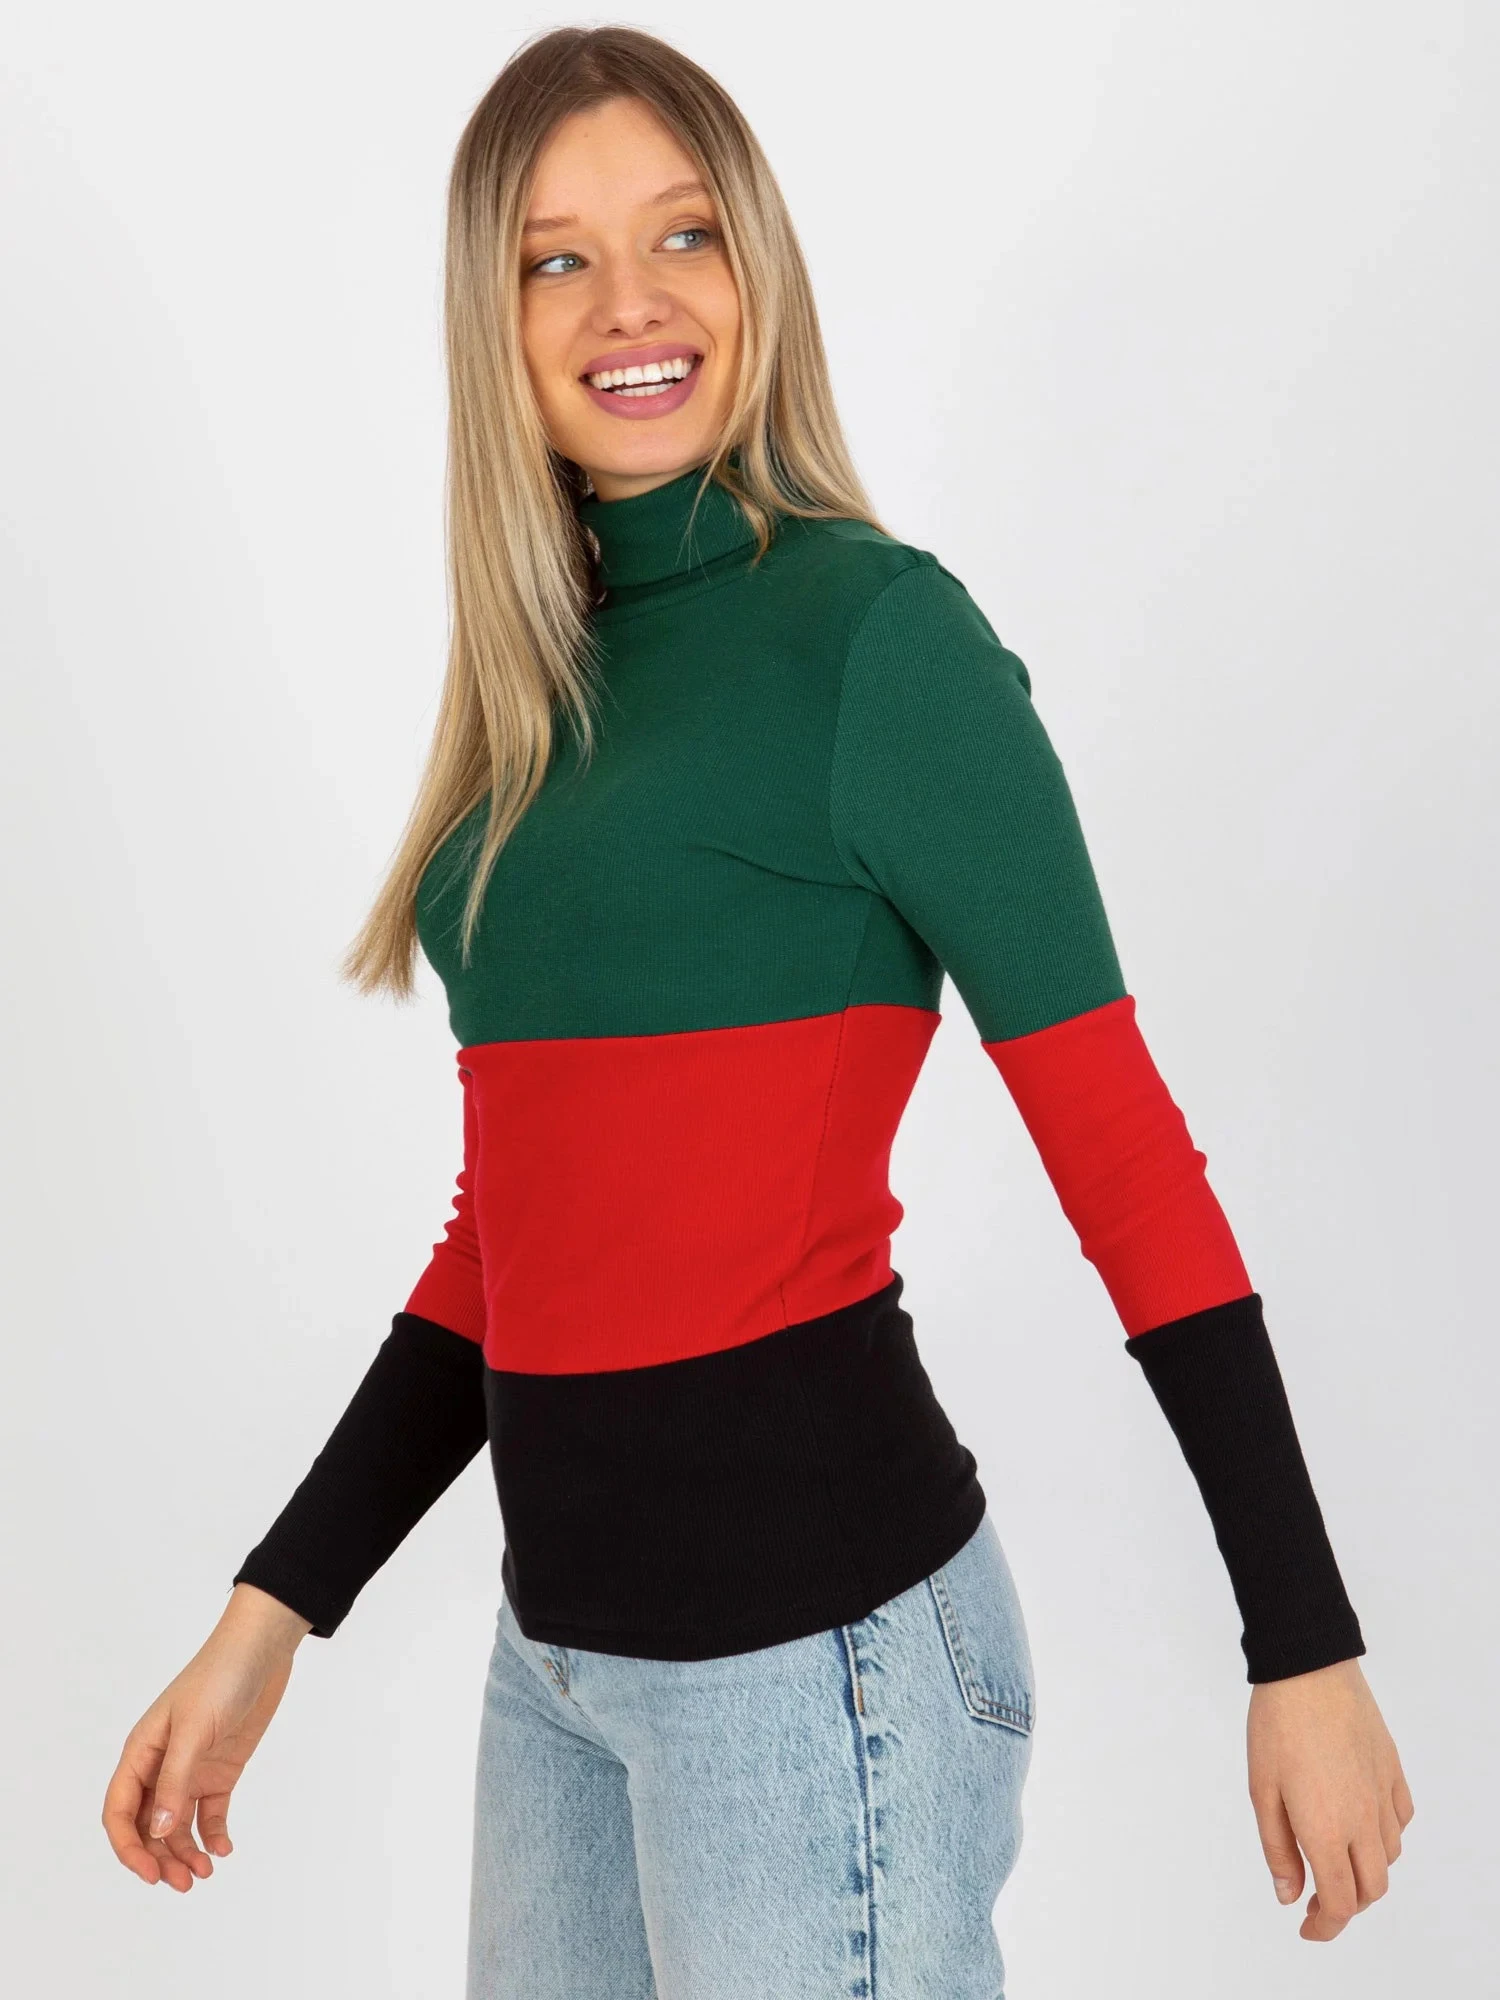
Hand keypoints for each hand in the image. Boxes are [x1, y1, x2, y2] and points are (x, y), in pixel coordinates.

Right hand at [102, 1583, 312, 1890]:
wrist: (261, 1651)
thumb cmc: (220, 1677)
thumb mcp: (195, 1729)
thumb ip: (176, 1781)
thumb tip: (158, 1831)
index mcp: (142, 1753)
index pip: (120, 1811)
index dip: (128, 1847)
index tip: (149, 1874)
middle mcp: (162, 1765)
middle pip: (149, 1826)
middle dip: (160, 1858)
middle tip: (184, 1885)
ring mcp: (192, 1769)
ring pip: (178, 1825)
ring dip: (186, 1852)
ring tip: (205, 1874)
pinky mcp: (221, 1770)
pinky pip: (210, 1812)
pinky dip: (214, 1833)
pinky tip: (223, 1849)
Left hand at [1247, 1655, 1412, 1940]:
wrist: (1308, 1669)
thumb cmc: (1276, 1725)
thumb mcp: (1261, 1791)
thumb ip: (1277, 1849)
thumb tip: (1290, 1895)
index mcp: (1327, 1831)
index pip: (1340, 1903)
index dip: (1325, 1927)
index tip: (1307, 1928)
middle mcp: (1364, 1820)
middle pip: (1371, 1889)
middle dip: (1346, 1905)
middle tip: (1316, 1898)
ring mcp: (1383, 1795)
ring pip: (1389, 1856)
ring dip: (1365, 1869)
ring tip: (1333, 1856)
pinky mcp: (1393, 1770)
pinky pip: (1400, 1819)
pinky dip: (1385, 1835)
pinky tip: (1361, 1821)